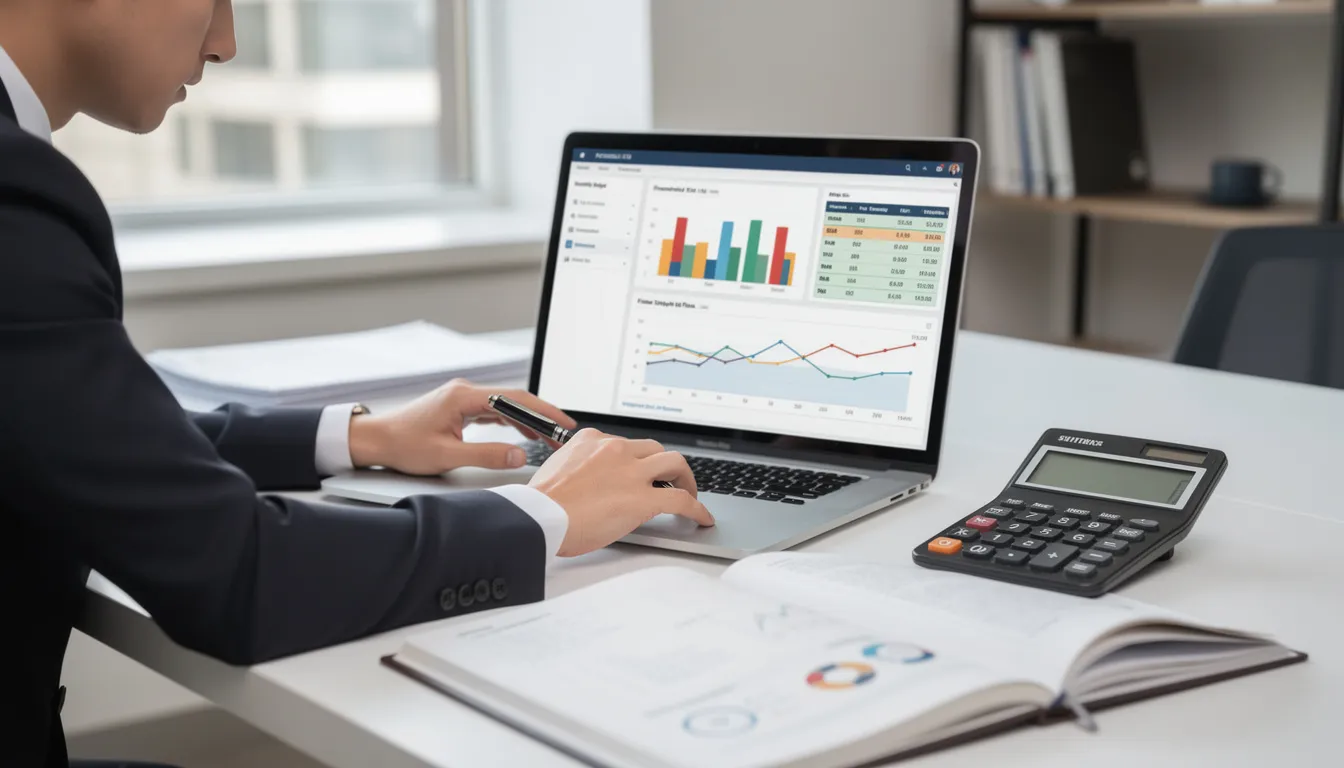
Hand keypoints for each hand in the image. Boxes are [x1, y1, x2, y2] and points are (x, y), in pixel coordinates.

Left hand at [347, 380, 575, 474]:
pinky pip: (494, 410)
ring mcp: (462, 398)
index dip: (544, 411)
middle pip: (515, 399)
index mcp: (464, 397)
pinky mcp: (459, 407)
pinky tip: (525, 433)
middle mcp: (465, 391)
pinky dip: (513, 421)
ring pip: (506, 405)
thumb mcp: (448, 455)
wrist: (375, 440)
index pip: (515, 399)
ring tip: (550, 437)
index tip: (563, 424)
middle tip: (564, 435)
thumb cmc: (403, 445)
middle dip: (542, 417)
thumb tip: (519, 455)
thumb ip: (487, 455)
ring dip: (529, 420)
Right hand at [527, 429, 714, 556]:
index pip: (624, 444)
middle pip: (654, 448)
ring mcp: (631, 472)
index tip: (638, 471)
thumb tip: (591, 484)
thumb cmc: (539, 504)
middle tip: (670, 480)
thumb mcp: (557, 471)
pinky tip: (702, 517)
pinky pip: (681, 500)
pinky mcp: (643, 498)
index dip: (635, 460)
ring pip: (674, 463)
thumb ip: (579, 469)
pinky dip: (697, 508)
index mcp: (591, 440)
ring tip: (689, 493)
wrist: (537, 517)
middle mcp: (615, 449)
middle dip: (665, 465)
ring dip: (685, 478)